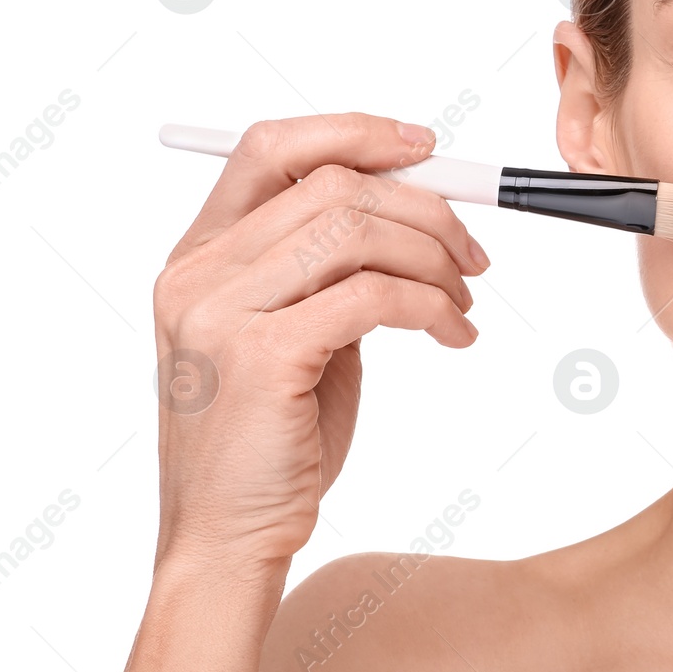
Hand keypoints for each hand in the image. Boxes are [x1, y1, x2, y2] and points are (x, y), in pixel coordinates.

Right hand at [151, 112, 487, 576]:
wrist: (229, 539)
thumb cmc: (274, 438)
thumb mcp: (298, 331)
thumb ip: (332, 266)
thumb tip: (419, 206)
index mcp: (200, 254)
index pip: (271, 147)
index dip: (355, 132)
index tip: (427, 148)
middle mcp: (198, 273)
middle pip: (332, 184)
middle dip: (425, 209)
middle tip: (473, 255)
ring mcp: (220, 313)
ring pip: (356, 231)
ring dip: (435, 259)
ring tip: (464, 304)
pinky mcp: (260, 356)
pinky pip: (373, 295)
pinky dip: (433, 308)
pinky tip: (454, 336)